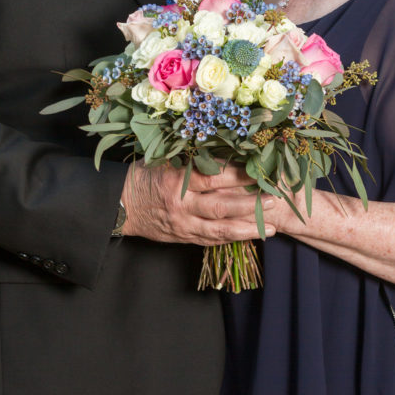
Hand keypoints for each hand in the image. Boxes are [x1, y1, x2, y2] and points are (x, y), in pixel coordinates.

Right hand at [120, 160, 275, 244]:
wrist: (120, 205)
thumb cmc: (144, 176)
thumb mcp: (165, 160)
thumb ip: (193, 160)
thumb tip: (227, 153)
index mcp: (177, 180)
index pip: (213, 178)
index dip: (238, 175)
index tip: (259, 170)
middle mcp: (182, 205)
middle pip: (222, 207)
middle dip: (251, 205)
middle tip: (274, 200)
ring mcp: (183, 225)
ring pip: (220, 230)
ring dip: (248, 229)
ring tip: (272, 227)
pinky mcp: (183, 237)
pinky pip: (211, 240)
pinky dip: (232, 239)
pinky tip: (250, 235)